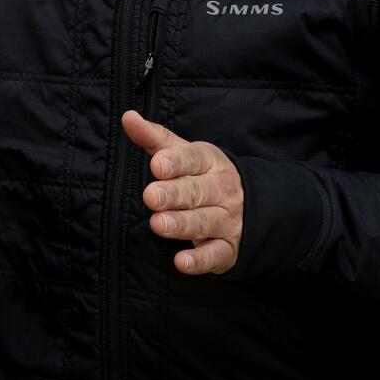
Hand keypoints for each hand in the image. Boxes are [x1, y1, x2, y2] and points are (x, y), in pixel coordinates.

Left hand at [122, 110, 242, 274]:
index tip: (157, 165)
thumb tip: (128, 117)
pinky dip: (200, 260)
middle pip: (197, 191)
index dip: (176, 162)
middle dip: (174, 194)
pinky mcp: (228, 249)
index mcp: (211, 163)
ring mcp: (227, 220)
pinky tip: (181, 263)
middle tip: (151, 196)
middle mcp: (222, 190)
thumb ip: (155, 138)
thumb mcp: (184, 154)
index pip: (194, 159)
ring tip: (158, 224)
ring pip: (204, 221)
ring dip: (182, 224)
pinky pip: (214, 255)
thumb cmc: (204, 176)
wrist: (251, 207)